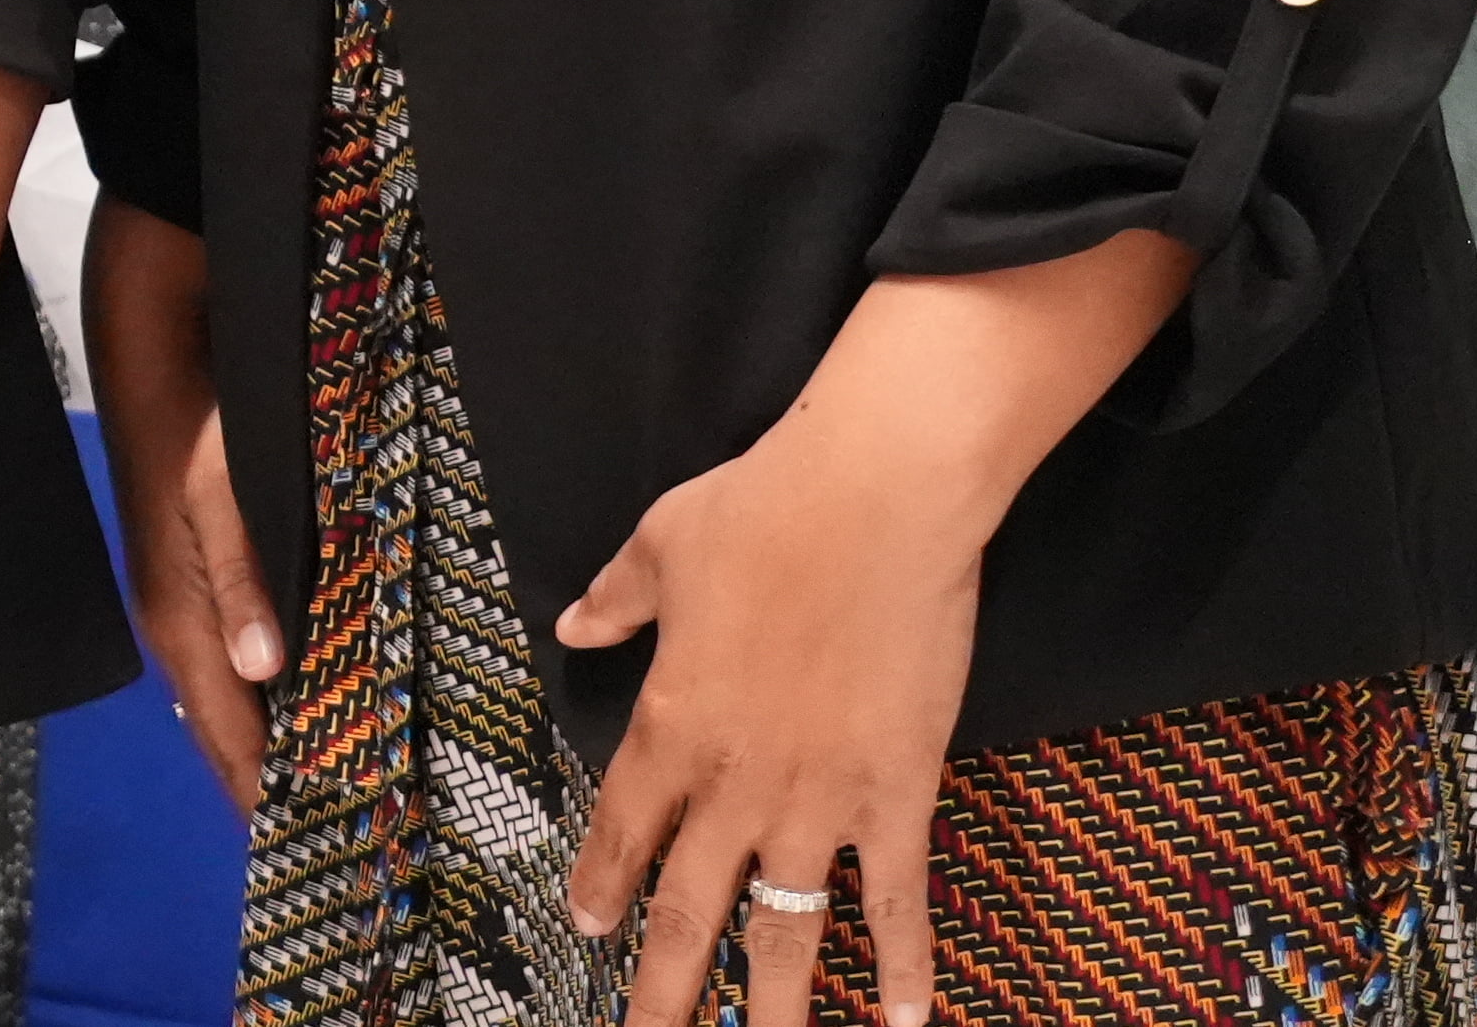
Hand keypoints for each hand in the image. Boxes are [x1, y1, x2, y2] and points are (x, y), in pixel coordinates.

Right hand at [81, 200, 282, 812]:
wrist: (156, 318)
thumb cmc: (191, 401)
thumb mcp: (219, 482)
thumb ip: (241, 573)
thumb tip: (262, 668)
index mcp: (178, 605)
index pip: (221, 725)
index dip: (258, 791)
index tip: (304, 855)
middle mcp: (178, 606)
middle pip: (221, 719)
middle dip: (266, 780)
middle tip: (332, 839)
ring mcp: (187, 580)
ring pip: (230, 684)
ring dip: (270, 734)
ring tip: (326, 786)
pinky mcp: (203, 551)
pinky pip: (237, 644)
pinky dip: (269, 685)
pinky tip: (301, 693)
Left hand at [555, 239, 1189, 1026]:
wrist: (874, 501)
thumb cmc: (764, 510)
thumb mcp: (660, 544)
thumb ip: (617, 600)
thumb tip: (574, 623)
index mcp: (671, 721)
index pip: (623, 826)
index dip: (602, 883)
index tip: (585, 929)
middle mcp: (736, 779)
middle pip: (690, 907)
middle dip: (664, 986)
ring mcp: (820, 797)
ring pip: (786, 928)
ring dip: (774, 1005)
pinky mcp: (899, 792)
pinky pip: (898, 899)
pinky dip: (902, 964)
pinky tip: (903, 1020)